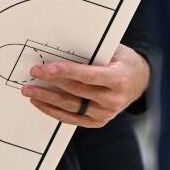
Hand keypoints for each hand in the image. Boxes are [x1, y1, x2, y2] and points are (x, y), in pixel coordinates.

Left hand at [21, 45, 149, 126]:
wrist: (141, 82)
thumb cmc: (124, 62)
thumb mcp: (115, 51)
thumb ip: (93, 52)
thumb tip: (62, 48)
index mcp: (118, 79)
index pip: (87, 76)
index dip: (65, 71)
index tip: (46, 68)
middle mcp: (113, 100)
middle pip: (75, 91)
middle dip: (51, 82)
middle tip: (33, 74)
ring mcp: (105, 114)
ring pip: (70, 107)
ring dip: (47, 99)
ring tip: (29, 91)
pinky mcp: (98, 122)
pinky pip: (71, 118)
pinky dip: (53, 111)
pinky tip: (40, 103)